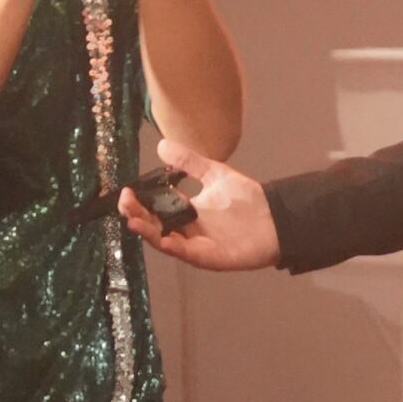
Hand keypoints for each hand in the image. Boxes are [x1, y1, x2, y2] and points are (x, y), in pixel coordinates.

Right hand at [119, 136, 280, 269]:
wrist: (278, 219)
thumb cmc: (248, 200)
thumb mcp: (215, 174)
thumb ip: (190, 162)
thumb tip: (162, 144)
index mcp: (186, 211)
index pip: (155, 207)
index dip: (139, 201)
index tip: (126, 190)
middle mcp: (187, 229)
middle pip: (154, 224)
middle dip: (137, 214)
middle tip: (124, 202)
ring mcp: (196, 244)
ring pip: (164, 240)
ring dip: (148, 231)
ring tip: (133, 220)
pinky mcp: (208, 256)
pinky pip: (186, 252)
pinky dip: (173, 246)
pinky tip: (162, 238)